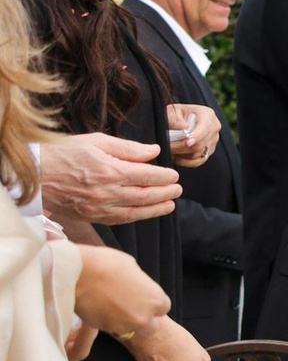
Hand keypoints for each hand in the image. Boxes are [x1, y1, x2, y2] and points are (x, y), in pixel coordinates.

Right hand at [37, 131, 181, 224]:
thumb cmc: (66, 153)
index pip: (148, 176)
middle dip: (165, 193)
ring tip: (170, 205)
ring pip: (136, 212)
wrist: (37, 174)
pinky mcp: (92, 216)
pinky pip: (120, 220)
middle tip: (177, 190)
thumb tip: (153, 151)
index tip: (174, 175)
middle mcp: (108, 193)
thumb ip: (128, 148)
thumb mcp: (98, 141)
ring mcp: (100, 207)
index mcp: (111, 171)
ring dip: (156, 209)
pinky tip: (145, 213)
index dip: (164, 177)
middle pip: (145, 196)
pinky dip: (136, 217)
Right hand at [68, 246, 176, 347]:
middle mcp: (143, 317)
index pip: (163, 308)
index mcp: (155, 299)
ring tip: (113, 307)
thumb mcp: (132, 266)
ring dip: (125, 323)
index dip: (153, 304)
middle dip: (143, 320)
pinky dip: (109, 322)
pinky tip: (101, 308)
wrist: (80, 274)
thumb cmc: (108, 264)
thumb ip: (139, 282)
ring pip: (130, 331)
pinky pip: (112, 329)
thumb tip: (137, 286)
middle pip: (150, 327)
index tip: (144, 299)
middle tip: (131, 308)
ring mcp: (124, 326)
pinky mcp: (105, 330)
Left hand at [164, 102, 220, 168]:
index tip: (186, 142)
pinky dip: (185, 161)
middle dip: (181, 147)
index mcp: (208, 115)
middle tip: (167, 146)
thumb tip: (183, 128)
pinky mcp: (207, 152)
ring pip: (197, 154)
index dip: (196, 137)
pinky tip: (175, 156)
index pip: (205, 129)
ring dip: (181, 154)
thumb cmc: (178, 113)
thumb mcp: (173, 111)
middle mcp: (214, 129)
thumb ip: (175, 119)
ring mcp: (212, 142)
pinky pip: (197, 162)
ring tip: (169, 149)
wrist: (182, 118)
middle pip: (200, 144)